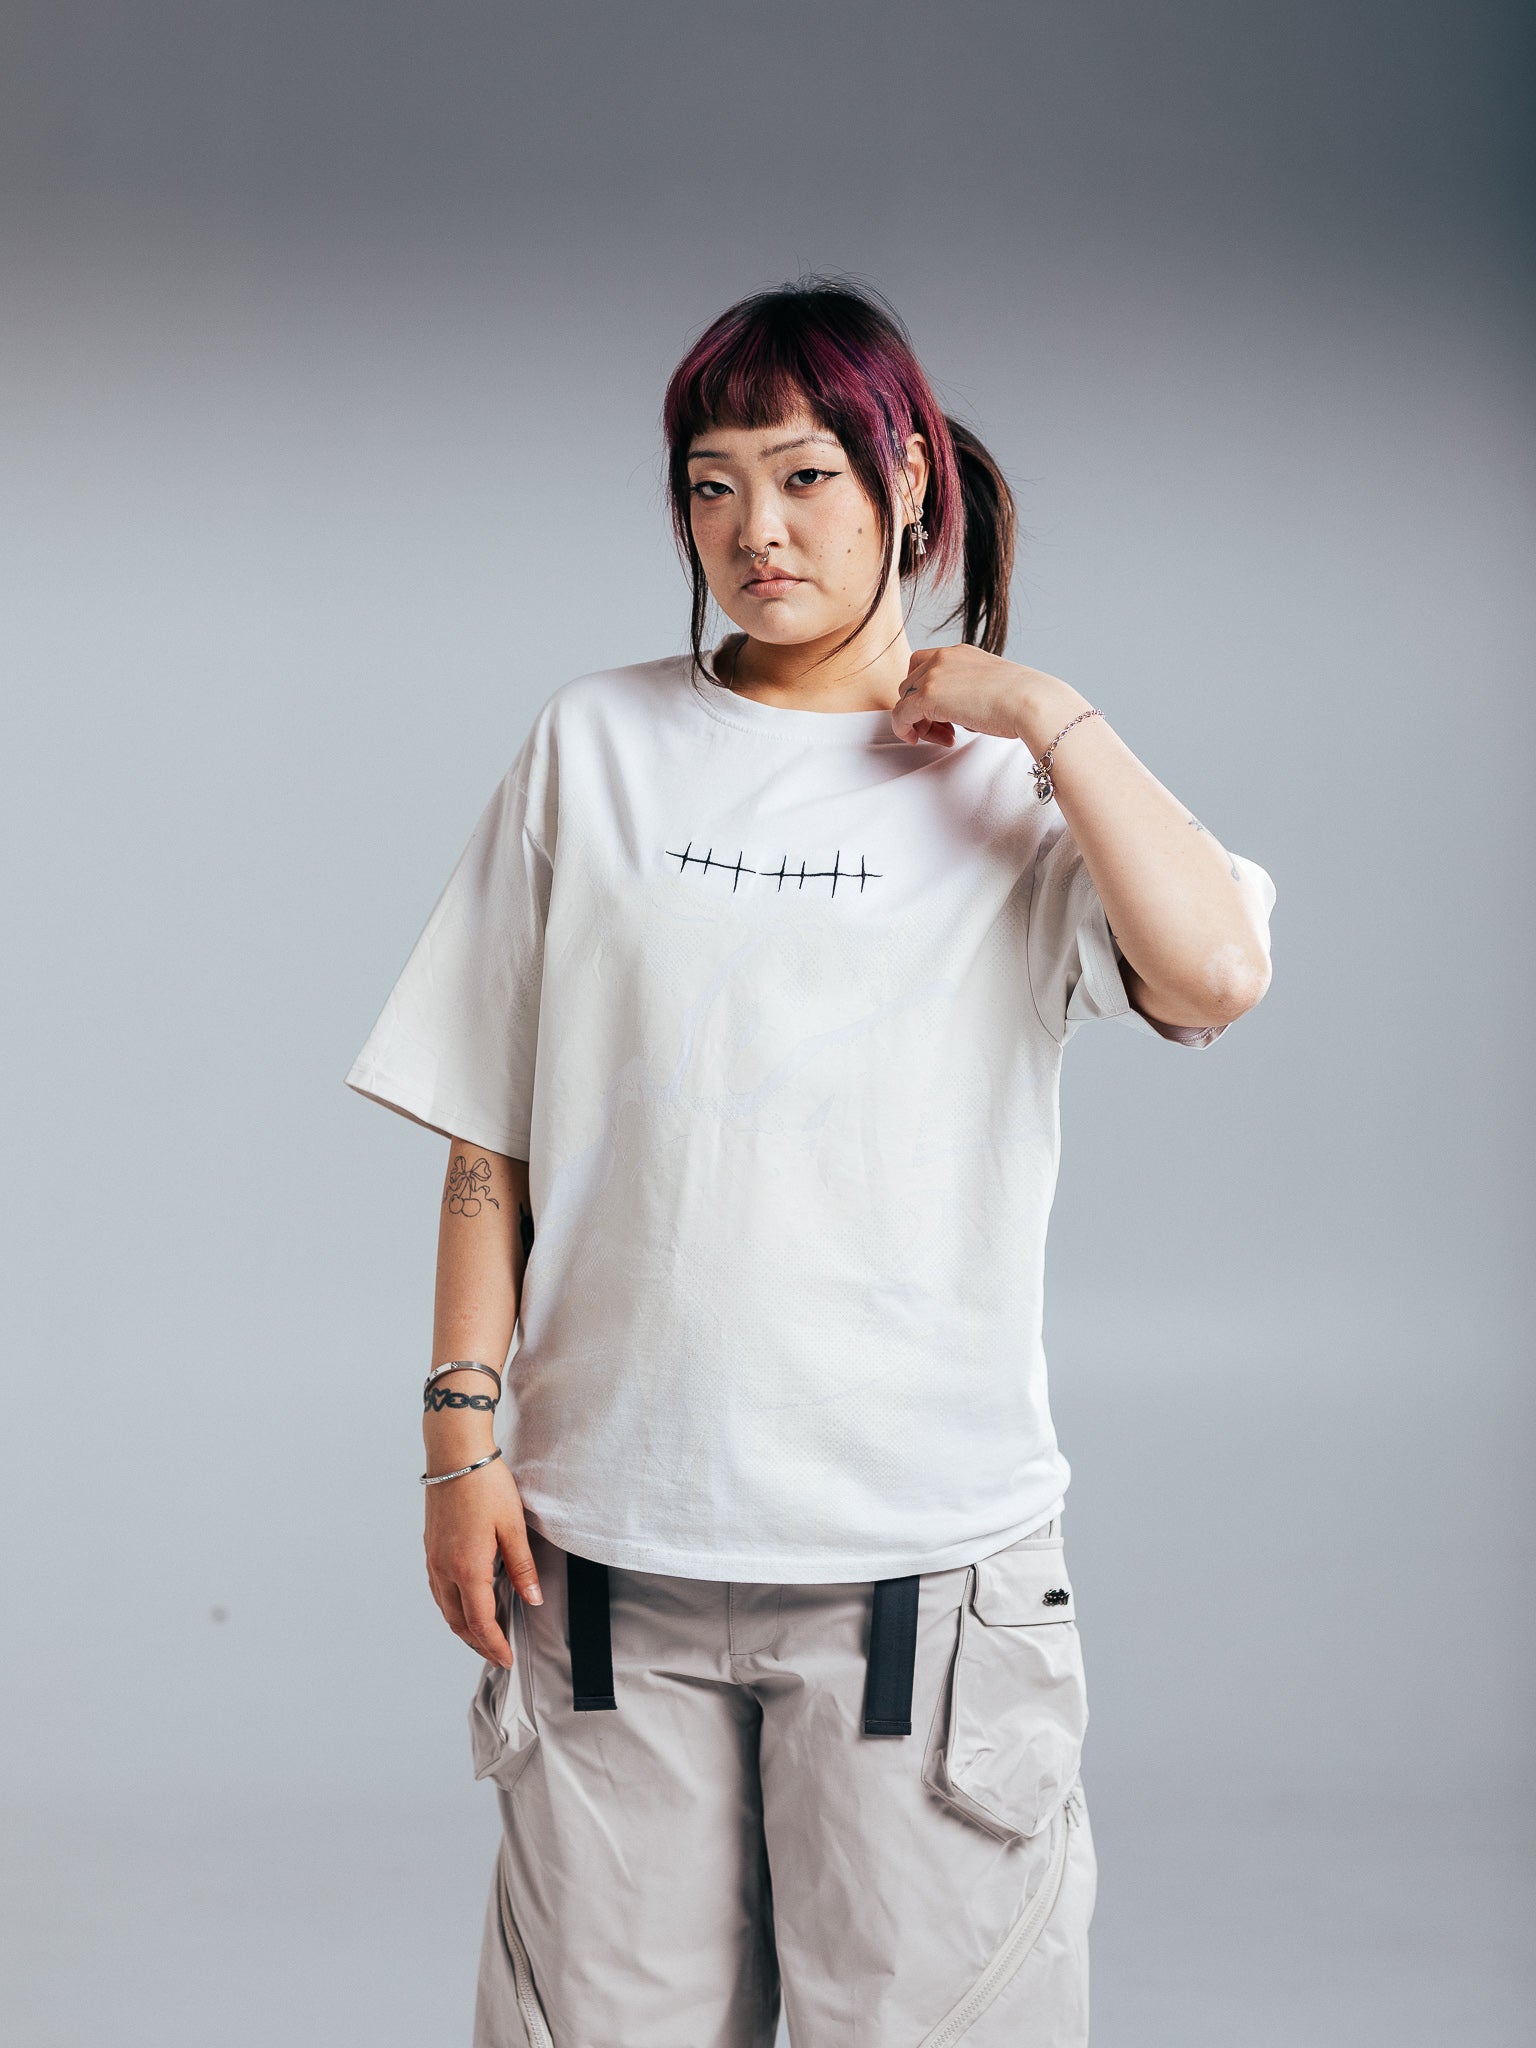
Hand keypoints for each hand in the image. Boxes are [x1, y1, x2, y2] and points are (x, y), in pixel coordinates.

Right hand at [424, 1454, 542, 1669]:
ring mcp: (433, 1559)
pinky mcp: (430, 1547)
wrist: (455, 1455)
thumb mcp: (513, 1526)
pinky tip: (464, 1603)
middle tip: (497, 1655)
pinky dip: (452, 1607)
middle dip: (478, 1643)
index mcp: (467, 1568)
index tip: (506, 1659)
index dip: (495, 1645)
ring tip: (483, 1636)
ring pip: (445, 1608)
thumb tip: (532, 1599)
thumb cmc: (486, 1485)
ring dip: (463, 1628)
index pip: (481, 1622)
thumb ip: (522, 1567)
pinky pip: (439, 1590)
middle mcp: (444, 1569)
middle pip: (458, 1622)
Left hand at [890, 645, 1063, 748]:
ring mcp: (933, 675)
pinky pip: (900, 715)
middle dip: (922, 709)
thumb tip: (963, 714)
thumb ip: (970, 693)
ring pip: (904, 700)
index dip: (926, 691)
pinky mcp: (926, 696)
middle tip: (945, 731)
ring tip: (942, 738)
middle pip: (911, 684)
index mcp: (959, 653)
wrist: (1031, 702)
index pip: (924, 665)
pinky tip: (916, 740)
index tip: (945, 714)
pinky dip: (903, 729)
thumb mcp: (992, 687)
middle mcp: (942, 657)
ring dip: (917, 721)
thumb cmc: (1023, 700)